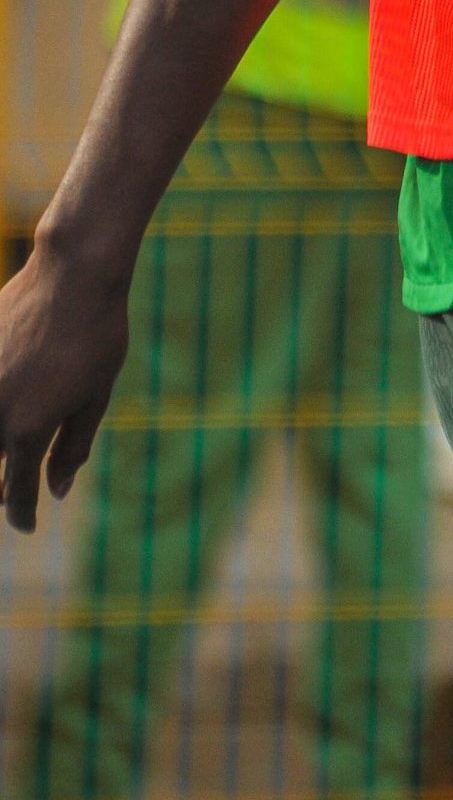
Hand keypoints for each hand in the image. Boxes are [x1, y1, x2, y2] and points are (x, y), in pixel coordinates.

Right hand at [0, 237, 129, 531]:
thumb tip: (57, 491)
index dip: (23, 515)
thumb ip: (72, 446)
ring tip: (20, 439)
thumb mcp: (95, 396)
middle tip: (17, 488)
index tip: (28, 524)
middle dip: (4, 484)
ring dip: (2, 444)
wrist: (72, 275)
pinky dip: (1, 401)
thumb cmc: (96, 335)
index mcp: (29, 430)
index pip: (16, 493)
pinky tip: (13, 392)